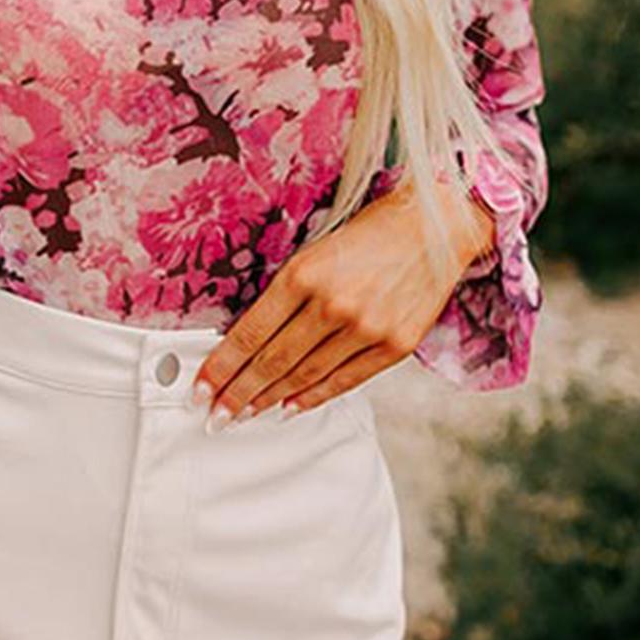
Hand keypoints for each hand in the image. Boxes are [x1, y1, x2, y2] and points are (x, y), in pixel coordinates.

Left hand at [191, 177, 494, 425]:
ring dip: (269, 399)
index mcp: (305, 273)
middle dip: (237, 392)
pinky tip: (289, 407)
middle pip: (272, 361)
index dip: (221, 366)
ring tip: (244, 414)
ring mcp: (367, 328)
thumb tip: (249, 337)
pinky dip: (314, 397)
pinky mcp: (395, 345)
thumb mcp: (316, 249)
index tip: (200, 387)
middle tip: (214, 413)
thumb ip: (286, 292)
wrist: (439, 225)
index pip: (250, 332)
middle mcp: (334, 303)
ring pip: (305, 375)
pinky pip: (345, 380)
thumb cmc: (371, 231)